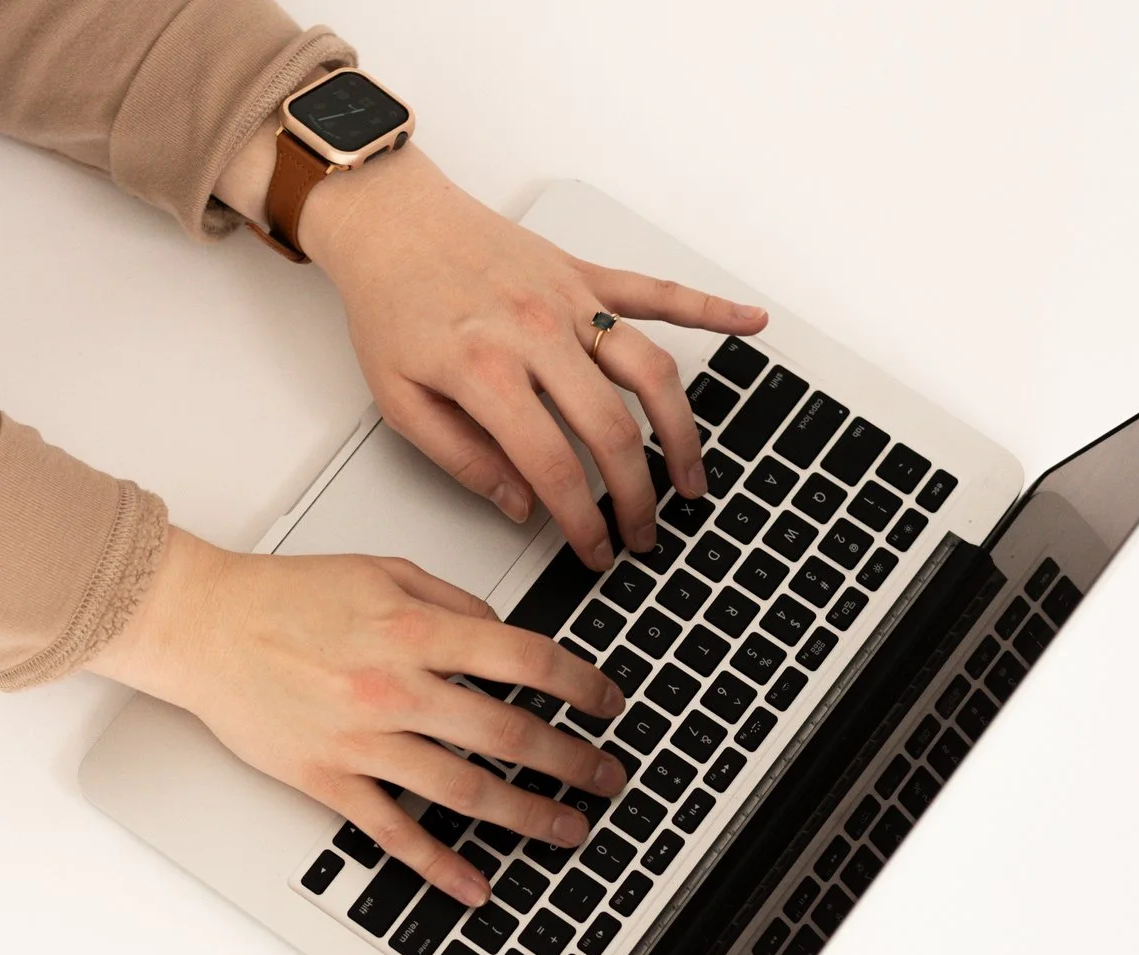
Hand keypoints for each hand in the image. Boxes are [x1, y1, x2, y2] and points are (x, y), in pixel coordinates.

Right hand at [90, 529, 629, 906]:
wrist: (203, 625)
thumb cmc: (283, 596)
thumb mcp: (382, 571)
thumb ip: (451, 602)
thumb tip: (505, 634)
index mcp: (416, 631)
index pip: (526, 661)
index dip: (582, 685)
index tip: (609, 703)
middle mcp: (397, 688)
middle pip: (509, 733)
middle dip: (572, 760)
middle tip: (608, 776)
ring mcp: (364, 740)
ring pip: (466, 789)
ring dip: (528, 815)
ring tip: (568, 828)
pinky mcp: (329, 779)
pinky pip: (395, 831)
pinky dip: (440, 865)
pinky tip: (476, 885)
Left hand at [291, 148, 765, 569]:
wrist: (389, 220)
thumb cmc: (390, 304)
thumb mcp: (399, 402)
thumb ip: (462, 460)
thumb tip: (520, 506)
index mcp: (487, 371)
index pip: (553, 466)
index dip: (580, 520)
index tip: (595, 550)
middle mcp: (538, 333)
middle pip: (612, 429)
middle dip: (637, 494)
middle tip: (644, 532)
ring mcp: (569, 300)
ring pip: (650, 370)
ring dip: (680, 430)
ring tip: (691, 477)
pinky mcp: (584, 273)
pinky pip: (658, 291)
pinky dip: (710, 308)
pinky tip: (750, 323)